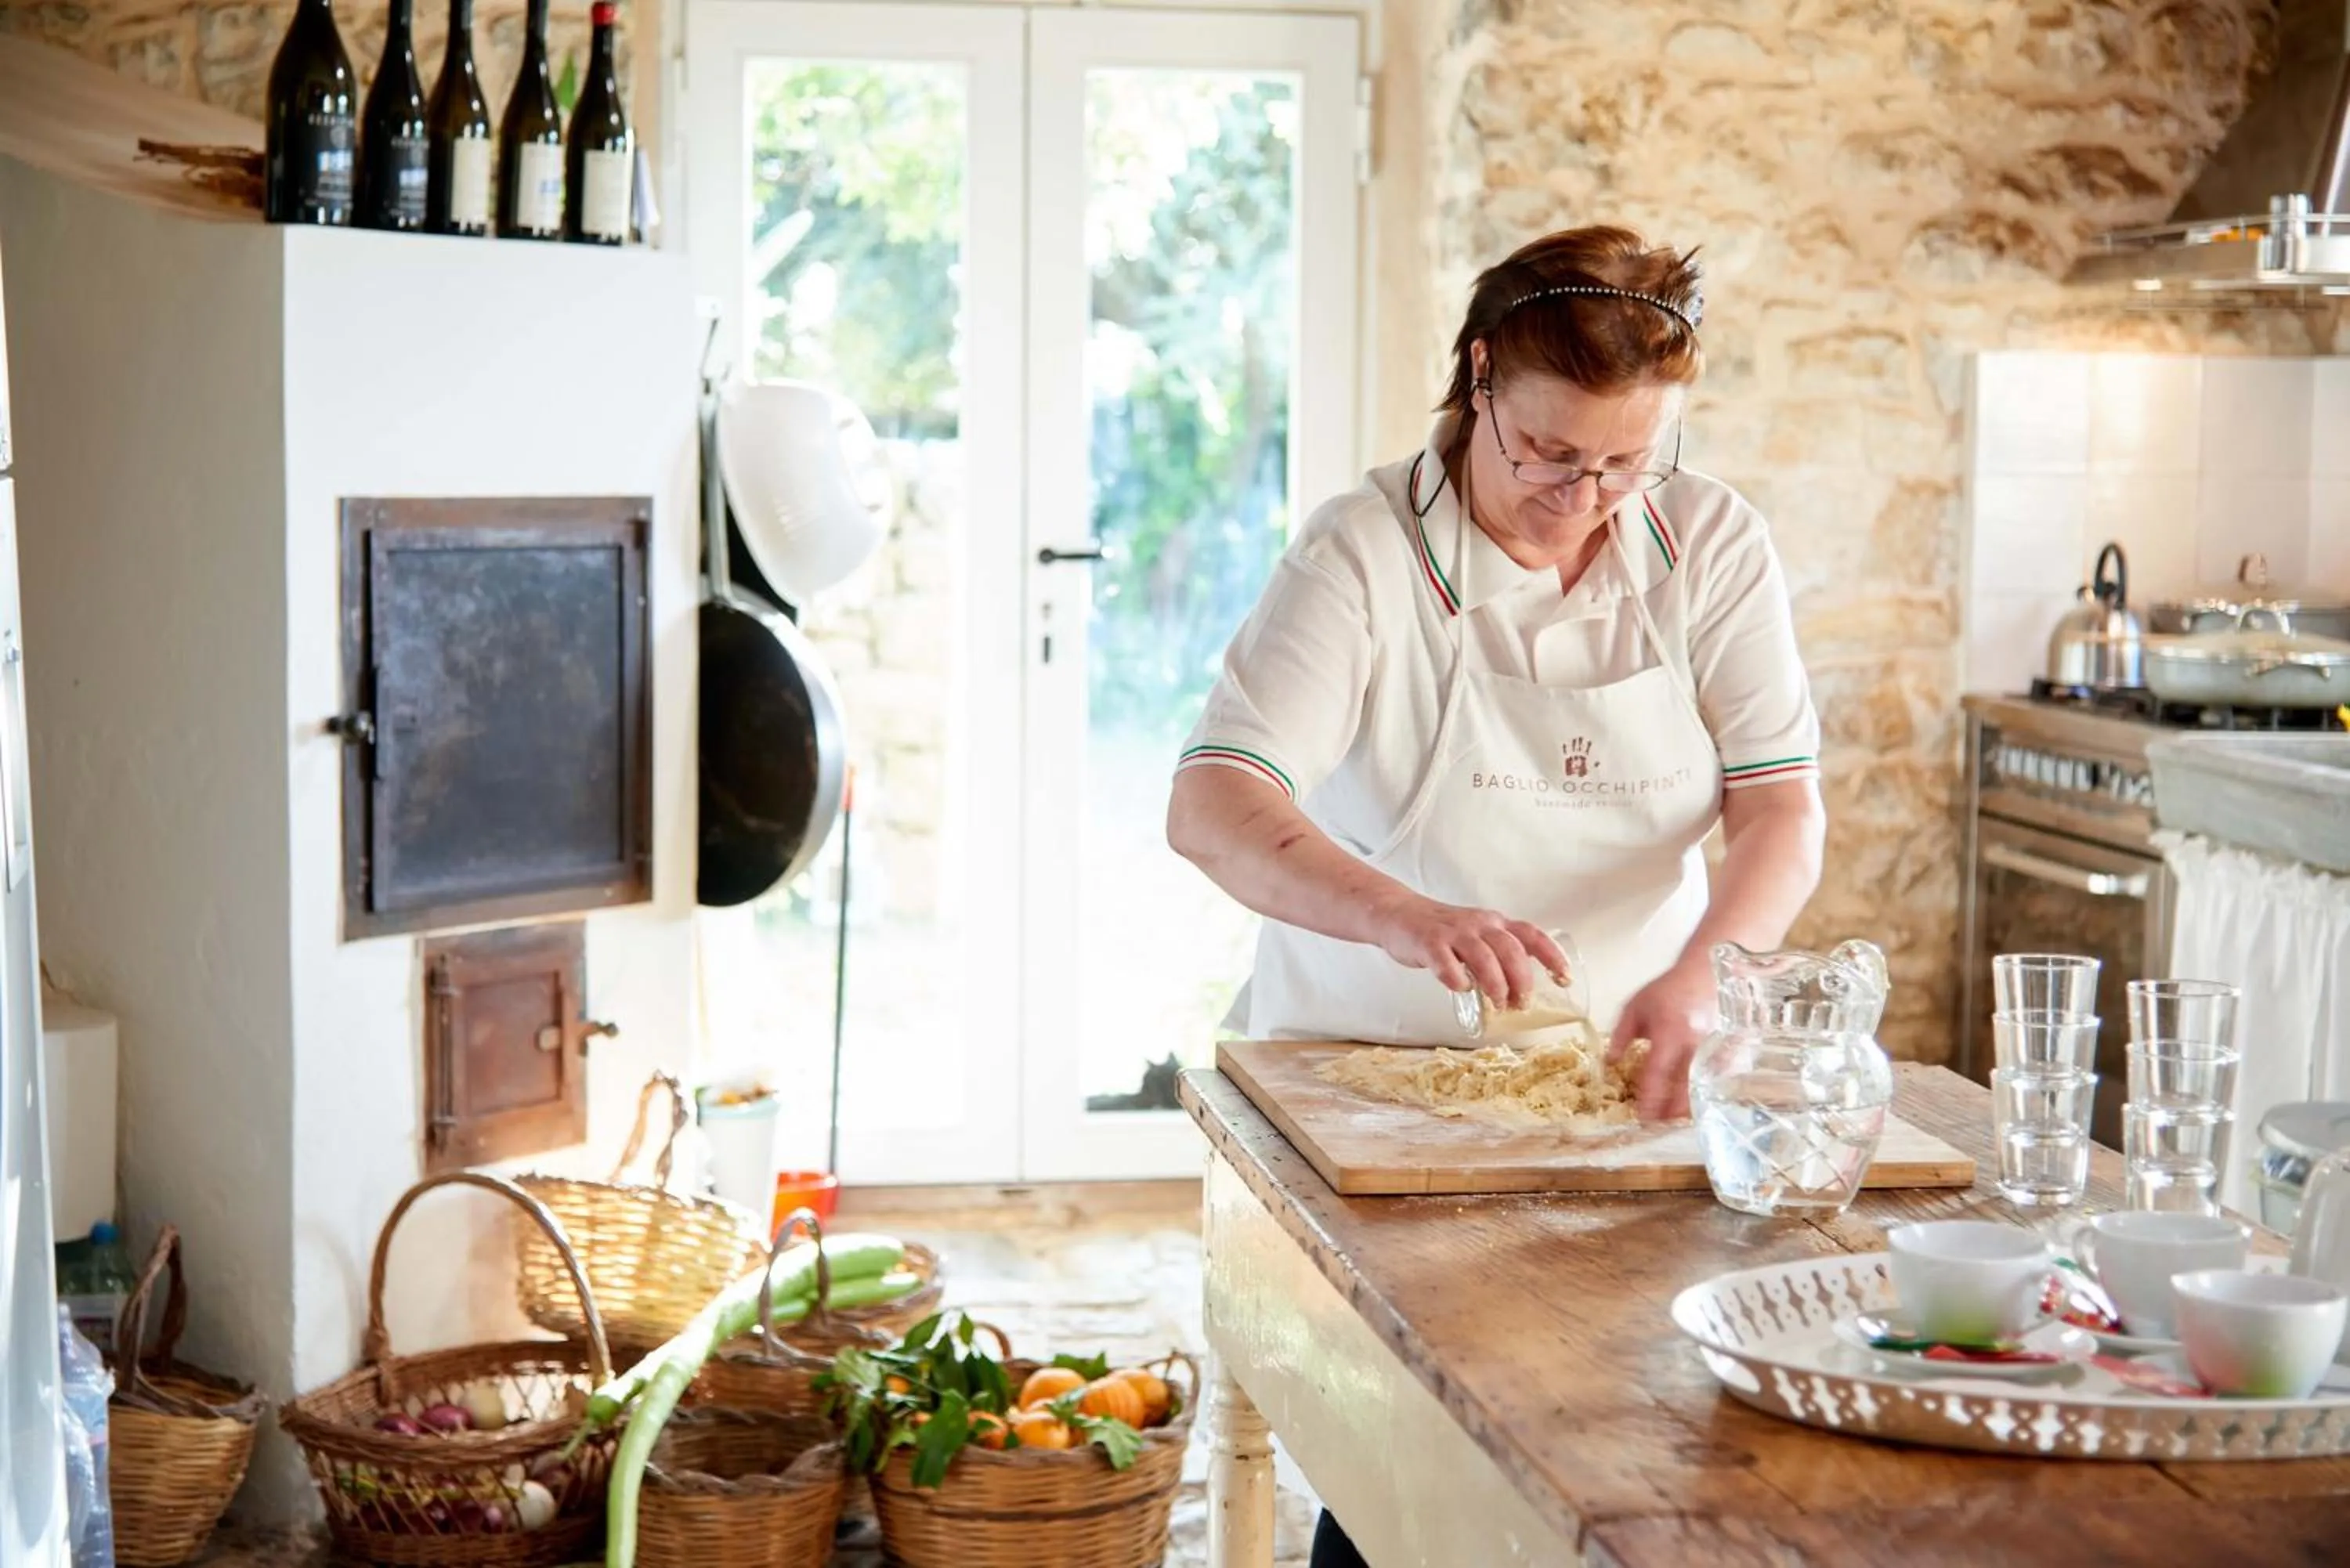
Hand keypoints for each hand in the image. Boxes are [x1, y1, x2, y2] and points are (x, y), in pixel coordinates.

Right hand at [1372, 895, 1570, 1011]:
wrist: (1400, 914)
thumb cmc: (1443, 932)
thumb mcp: (1478, 935)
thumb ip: (1498, 955)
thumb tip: (1521, 992)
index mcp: (1495, 923)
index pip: (1532, 935)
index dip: (1552, 956)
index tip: (1564, 978)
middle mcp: (1478, 925)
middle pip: (1511, 950)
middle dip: (1522, 980)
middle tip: (1521, 1004)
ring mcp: (1453, 933)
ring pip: (1484, 957)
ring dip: (1496, 984)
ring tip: (1498, 1003)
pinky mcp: (1429, 943)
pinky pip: (1446, 964)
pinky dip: (1457, 981)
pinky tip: (1460, 988)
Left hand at [1609, 958, 1715, 1121]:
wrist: (1708, 973)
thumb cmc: (1669, 990)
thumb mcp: (1635, 1007)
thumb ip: (1620, 1036)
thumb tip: (1610, 1064)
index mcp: (1669, 1033)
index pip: (1657, 1074)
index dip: (1650, 1099)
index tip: (1641, 1115)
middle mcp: (1695, 1045)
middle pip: (1684, 1090)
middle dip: (1670, 1112)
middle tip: (1657, 1123)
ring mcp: (1716, 1050)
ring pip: (1703, 1089)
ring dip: (1687, 1107)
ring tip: (1672, 1117)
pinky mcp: (1730, 1052)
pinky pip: (1717, 1081)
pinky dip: (1705, 1094)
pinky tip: (1693, 1101)